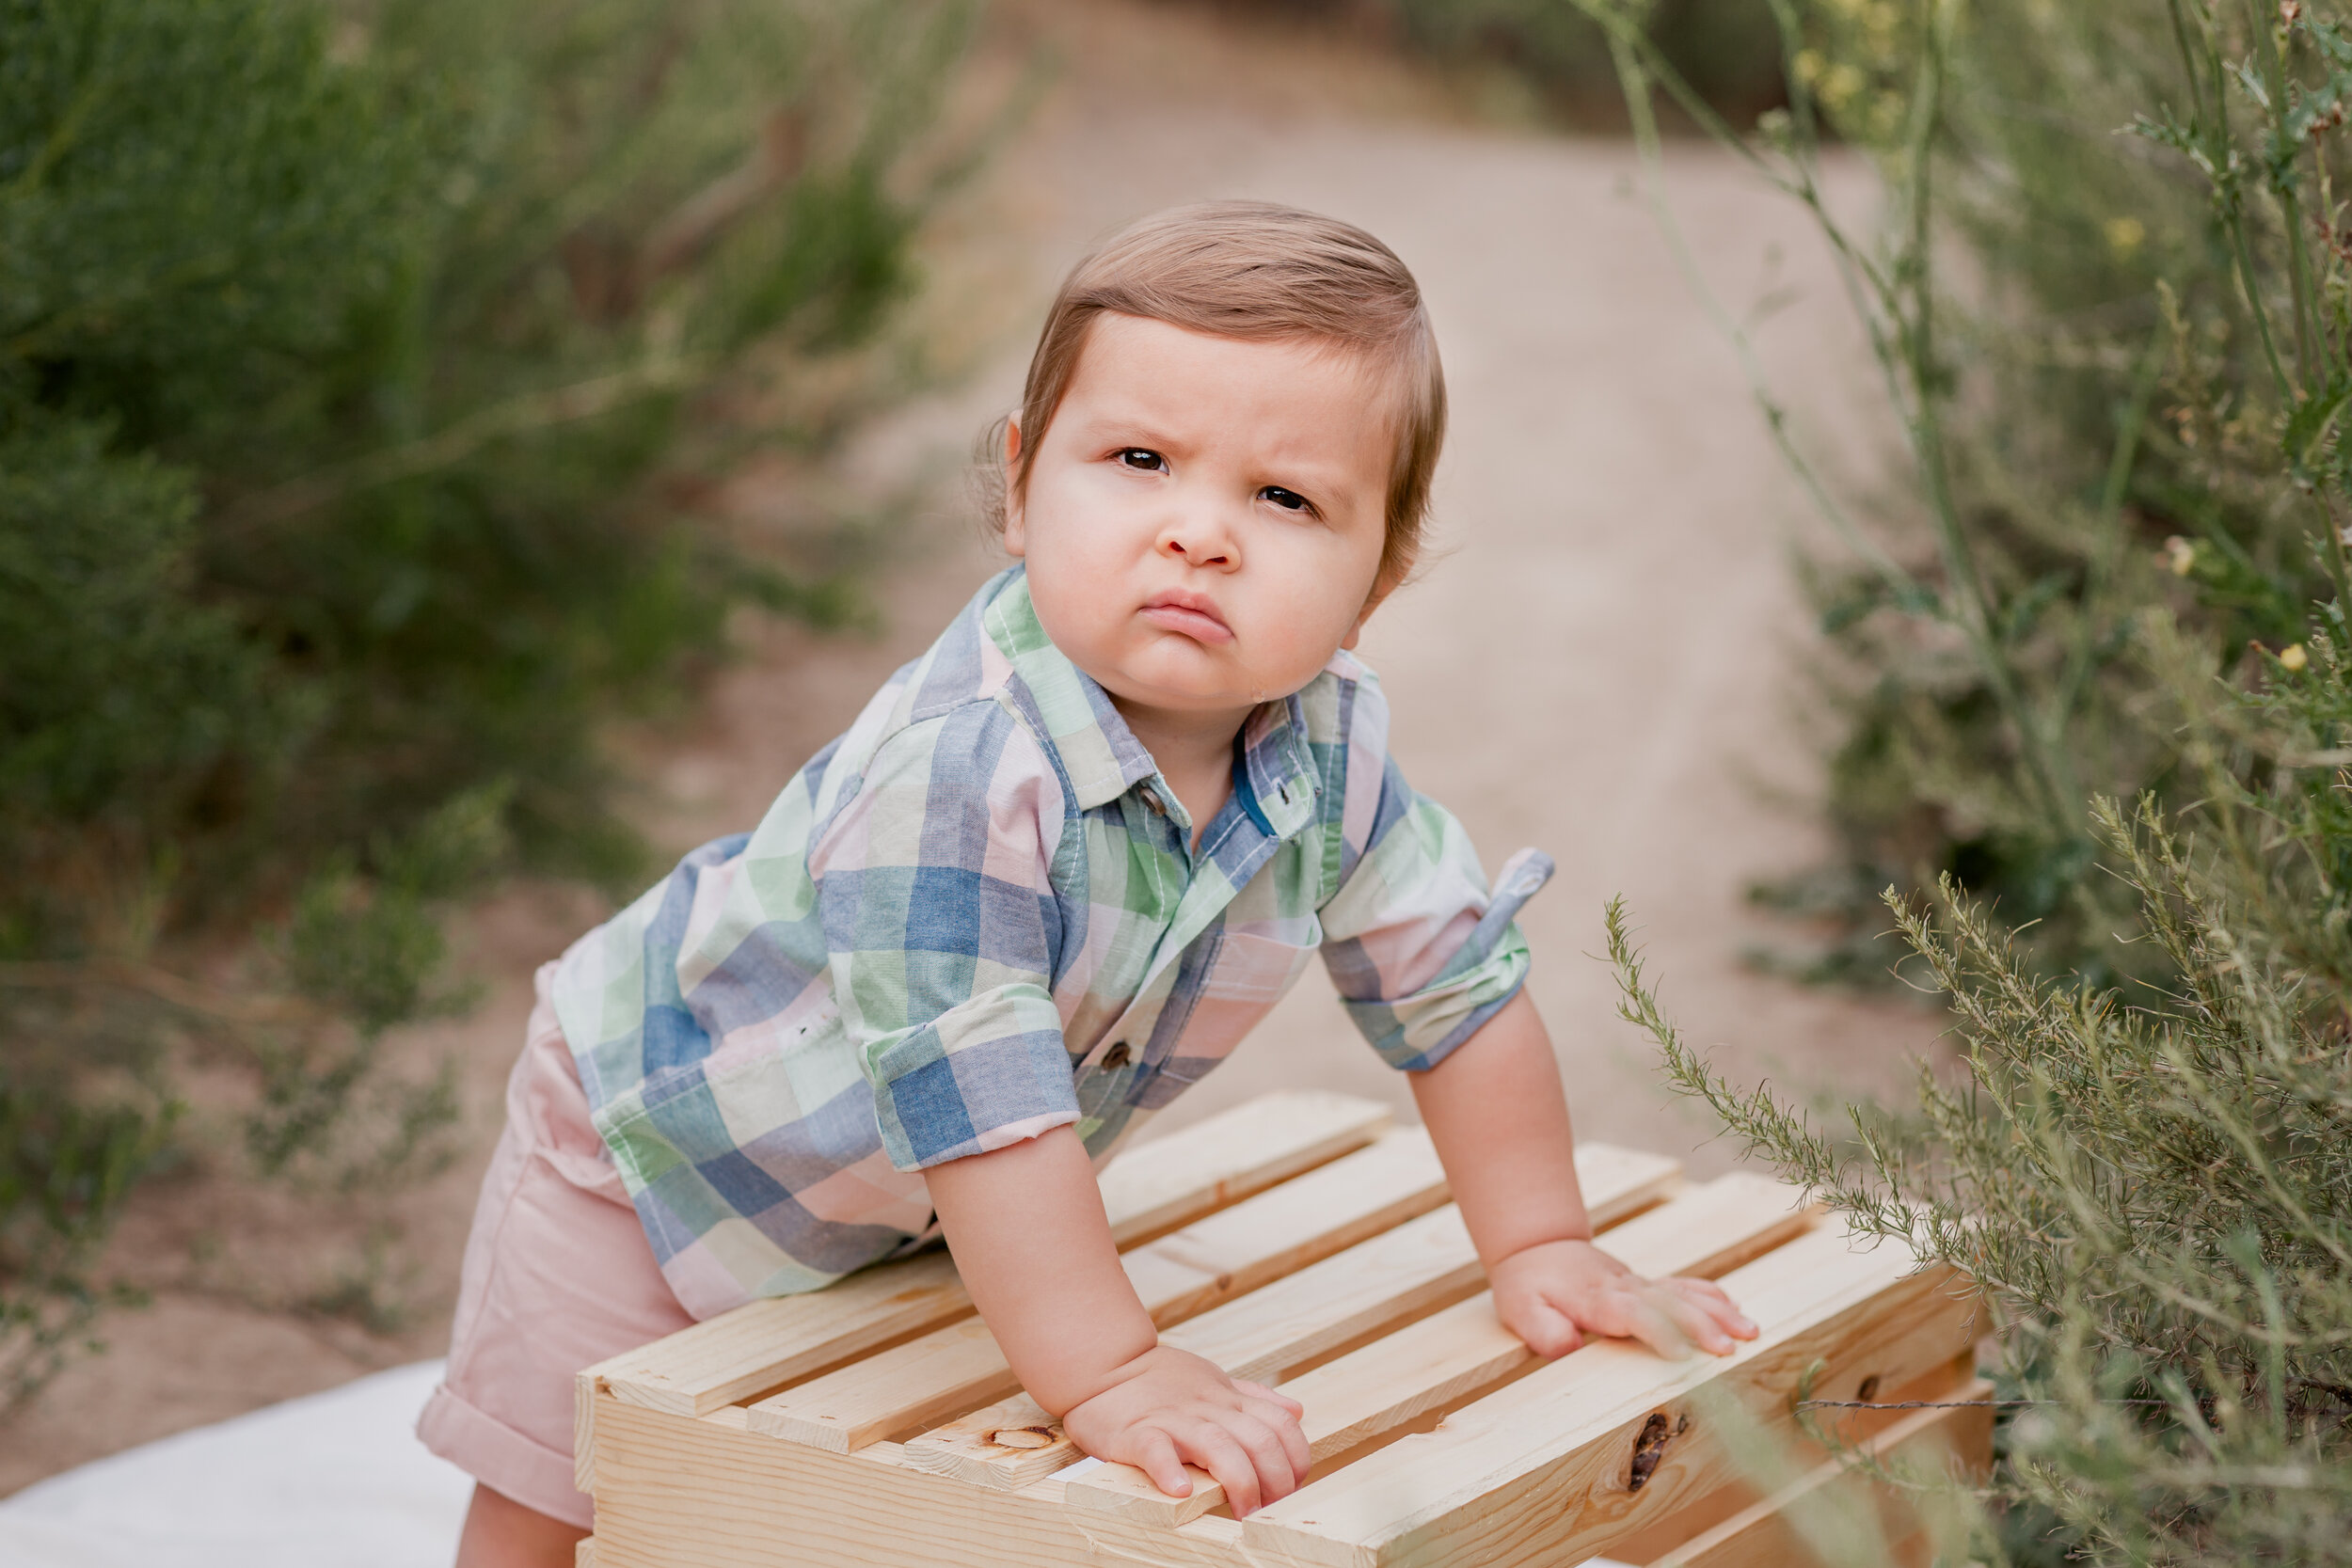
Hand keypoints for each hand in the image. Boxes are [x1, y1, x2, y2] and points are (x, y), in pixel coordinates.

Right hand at [1057, 1345, 1310, 1515]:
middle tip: (1269, 1511)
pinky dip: (1169, 1470)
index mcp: (1228, 1399)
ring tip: (1242, 1512)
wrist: (1104, 1365)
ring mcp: (1173, 1419)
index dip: (1296, 1460)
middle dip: (1275, 1482)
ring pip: (1219, 1447)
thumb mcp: (1214, 1380)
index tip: (1293, 1489)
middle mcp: (1208, 1408)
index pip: (1281, 1426)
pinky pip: (1156, 1450)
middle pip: (1258, 1441)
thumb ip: (1254, 1398)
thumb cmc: (1160, 1380)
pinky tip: (1180, 1491)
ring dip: (1239, 1483)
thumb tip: (1295, 1412)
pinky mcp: (1136, 1433)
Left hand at [1489, 1238, 1758, 1360]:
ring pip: (1684, 1294)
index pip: (1633, 1314)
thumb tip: (1566, 1346)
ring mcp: (1639, 1284)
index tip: (1682, 1352)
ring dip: (1717, 1311)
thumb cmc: (1528, 1285)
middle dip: (1702, 1325)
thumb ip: (1542, 1329)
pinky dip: (1711, 1296)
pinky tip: (1736, 1309)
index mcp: (1597, 1300)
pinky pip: (1683, 1286)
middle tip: (1731, 1347)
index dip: (1658, 1331)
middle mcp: (1625, 1289)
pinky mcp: (1647, 1284)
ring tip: (1750, 1330)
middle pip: (1670, 1304)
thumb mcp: (1520, 1309)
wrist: (1536, 1247)